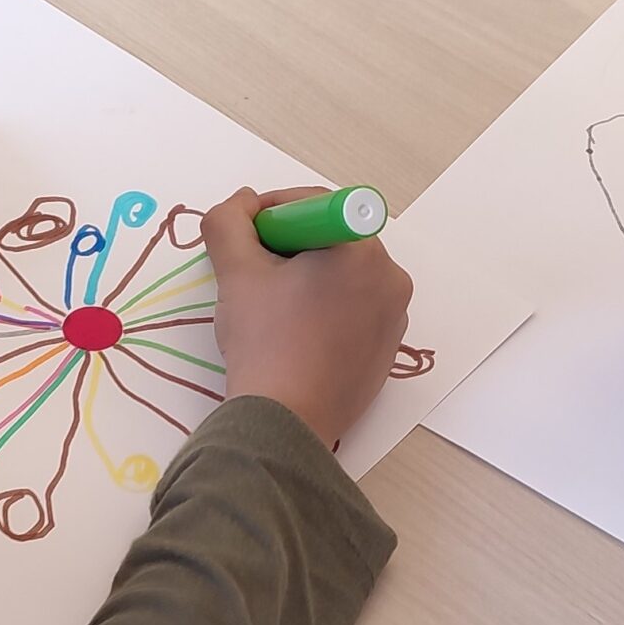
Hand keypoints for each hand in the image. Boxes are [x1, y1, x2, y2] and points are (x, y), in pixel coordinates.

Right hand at [203, 186, 413, 448]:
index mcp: (362, 249)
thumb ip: (229, 222)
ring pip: (343, 276)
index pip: (313, 205)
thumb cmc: (265, 342)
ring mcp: (395, 316)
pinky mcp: (388, 349)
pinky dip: (326, 310)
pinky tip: (295, 334)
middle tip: (252, 270)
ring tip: (272, 307)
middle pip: (331, 239)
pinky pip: (355, 310)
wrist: (286, 422)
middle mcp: (391, 277)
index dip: (271, 212)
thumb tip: (240, 202)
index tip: (244, 235)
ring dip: (308, 279)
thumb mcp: (236, 272)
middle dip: (290, 246)